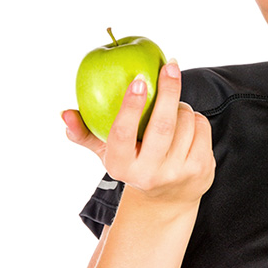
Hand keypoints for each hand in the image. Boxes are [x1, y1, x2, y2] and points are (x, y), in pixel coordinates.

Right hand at [62, 60, 214, 207]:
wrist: (167, 200)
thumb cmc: (132, 163)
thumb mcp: (107, 153)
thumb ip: (84, 133)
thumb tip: (65, 113)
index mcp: (121, 167)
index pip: (123, 134)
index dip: (130, 105)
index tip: (139, 79)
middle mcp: (150, 174)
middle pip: (163, 125)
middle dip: (168, 90)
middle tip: (170, 66)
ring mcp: (178, 173)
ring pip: (186, 121)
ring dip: (181, 105)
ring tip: (172, 109)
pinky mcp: (202, 169)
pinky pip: (202, 126)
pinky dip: (195, 117)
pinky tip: (186, 124)